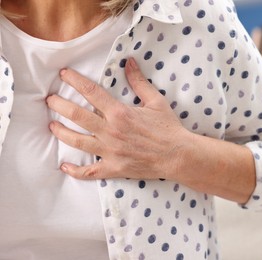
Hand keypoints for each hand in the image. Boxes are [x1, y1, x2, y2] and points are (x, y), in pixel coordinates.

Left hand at [47, 58, 187, 179]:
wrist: (177, 155)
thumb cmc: (168, 128)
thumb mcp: (156, 101)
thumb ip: (139, 81)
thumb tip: (129, 62)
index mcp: (119, 113)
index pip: (91, 92)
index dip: (75, 81)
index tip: (63, 75)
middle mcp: (110, 131)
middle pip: (77, 115)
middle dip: (59, 105)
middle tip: (50, 100)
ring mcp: (110, 151)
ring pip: (78, 141)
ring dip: (61, 132)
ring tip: (52, 126)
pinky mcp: (114, 168)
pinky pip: (90, 171)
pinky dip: (75, 170)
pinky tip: (64, 166)